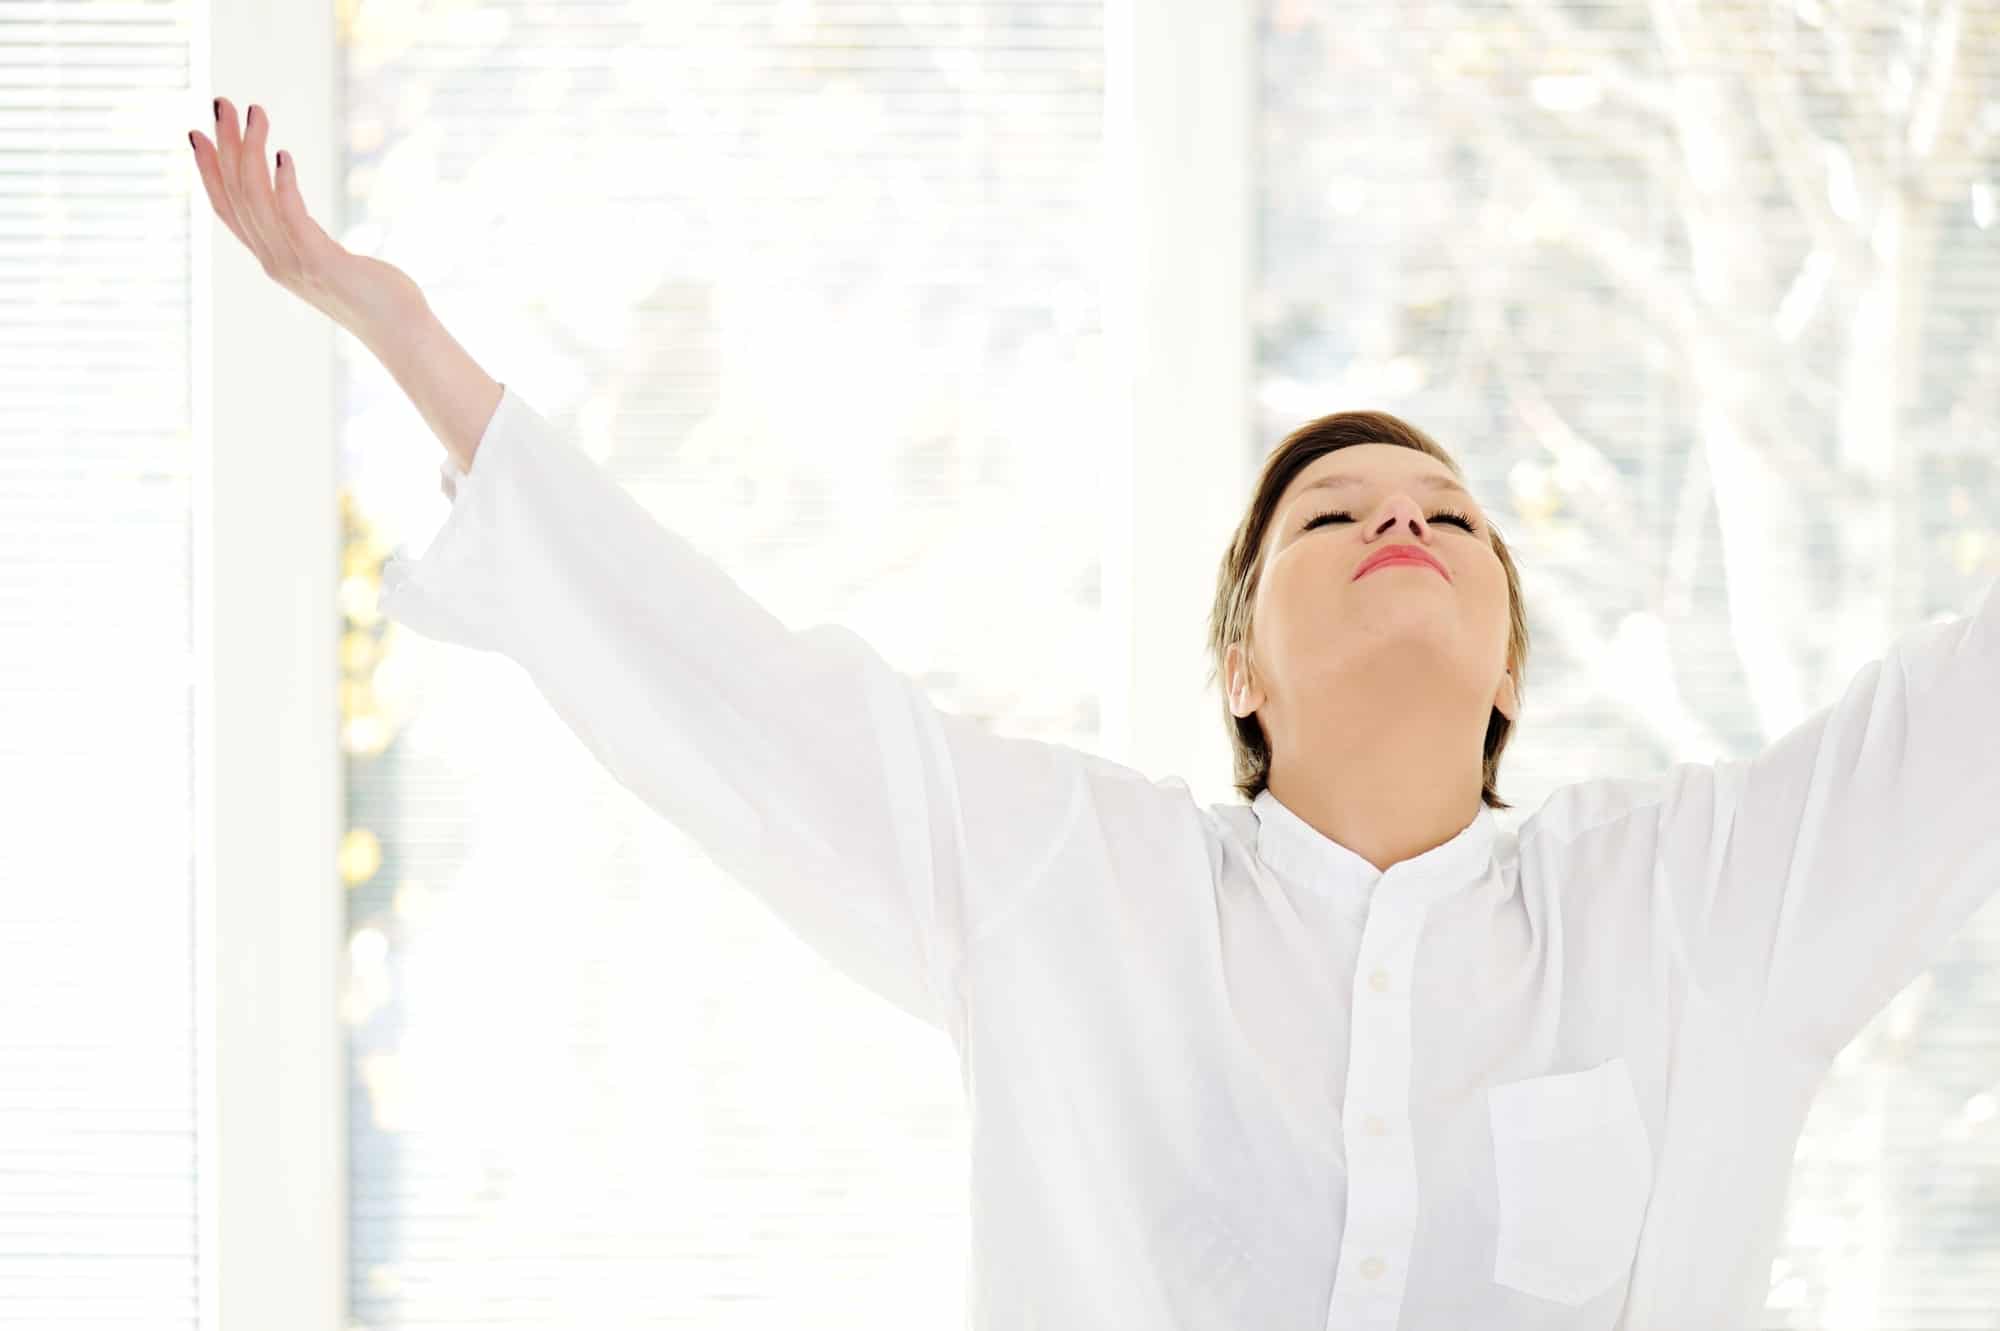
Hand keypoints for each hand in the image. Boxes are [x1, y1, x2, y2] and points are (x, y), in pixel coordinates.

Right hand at [190, 96, 426, 338]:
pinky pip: (291, 217)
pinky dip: (283, 184)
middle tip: (221, 104)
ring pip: (257, 199)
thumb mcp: (328, 261)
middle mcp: (275, 261)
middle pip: (236, 195)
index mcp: (273, 258)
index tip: (198, 133)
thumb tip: (295, 212)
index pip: (227, 210)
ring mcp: (294, 263)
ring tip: (255, 114)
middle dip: (225, 146)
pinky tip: (284, 156)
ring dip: (250, 152)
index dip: (209, 172)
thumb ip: (305, 239)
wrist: (402, 330)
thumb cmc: (375, 294)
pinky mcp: (320, 263)